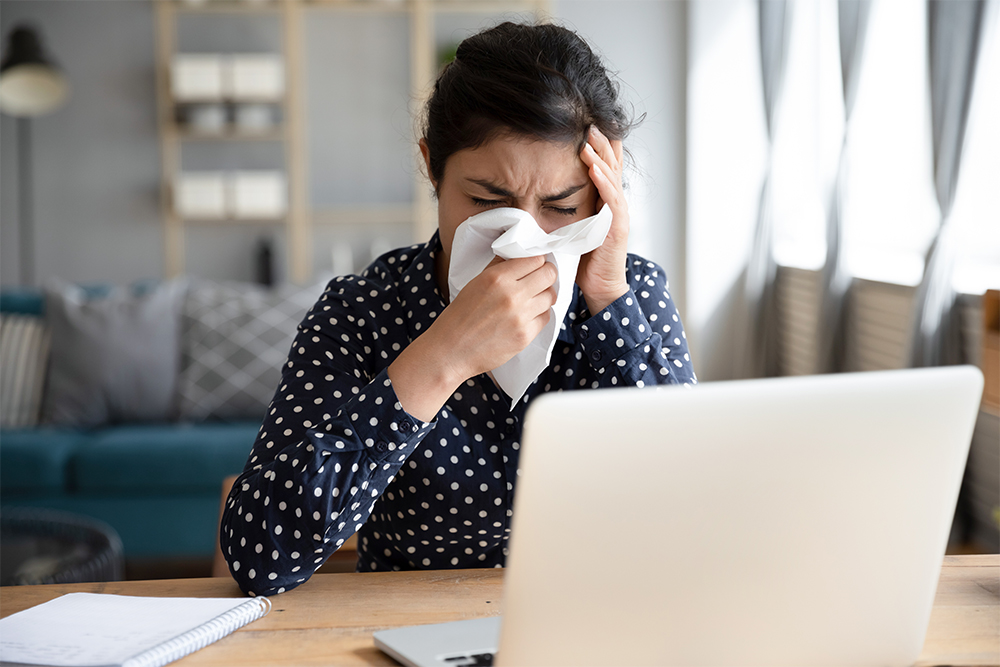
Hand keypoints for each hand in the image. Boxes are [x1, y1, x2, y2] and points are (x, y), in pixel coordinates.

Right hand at [437, 255, 556, 378]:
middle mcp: (511, 295)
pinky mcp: (525, 336)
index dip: (538, 260)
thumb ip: (499, 267)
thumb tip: (521, 256)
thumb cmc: (460, 316)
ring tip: (532, 299)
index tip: (535, 265)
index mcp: (497, 278)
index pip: (535, 259)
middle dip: (547, 275)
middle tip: (540, 279)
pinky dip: (539, 315)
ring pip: (550, 296)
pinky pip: (545, 317)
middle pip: (549, 275)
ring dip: (544, 295)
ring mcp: (520, 317)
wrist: (451, 351)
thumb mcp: (475, 283)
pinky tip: (526, 316)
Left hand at [577, 125, 629, 314]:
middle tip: (589, 123)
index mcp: (606, 202)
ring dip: (600, 158)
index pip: (605, 168)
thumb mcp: (576, 226)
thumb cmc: (587, 259)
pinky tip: (595, 169)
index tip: (587, 126)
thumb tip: (548, 192)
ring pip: (612, 178)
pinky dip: (604, 182)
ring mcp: (619, 214)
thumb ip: (572, 208)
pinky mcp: (617, 227)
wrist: (600, 287)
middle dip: (601, 144)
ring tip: (589, 140)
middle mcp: (616, 204)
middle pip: (611, 166)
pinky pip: (612, 200)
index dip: (599, 147)